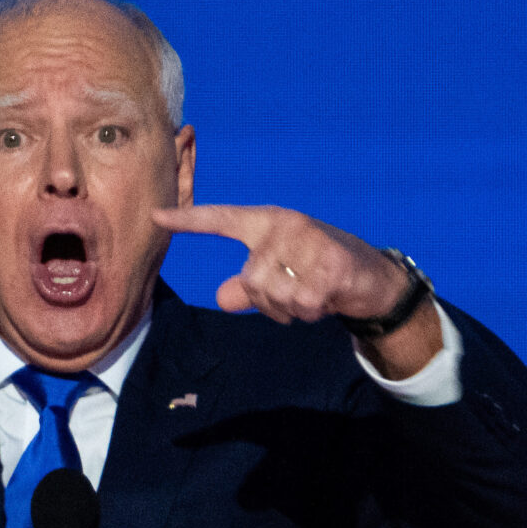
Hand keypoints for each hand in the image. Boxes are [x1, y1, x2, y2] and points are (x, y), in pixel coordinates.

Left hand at [151, 204, 408, 323]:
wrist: (370, 277)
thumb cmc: (318, 272)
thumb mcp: (280, 275)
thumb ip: (248, 286)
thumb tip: (222, 297)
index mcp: (268, 223)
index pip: (222, 219)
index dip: (189, 220)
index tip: (156, 216)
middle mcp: (284, 226)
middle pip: (251, 282)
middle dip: (272, 301)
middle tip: (298, 290)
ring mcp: (308, 242)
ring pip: (275, 296)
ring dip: (293, 308)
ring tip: (313, 291)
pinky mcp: (329, 264)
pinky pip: (300, 304)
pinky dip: (311, 311)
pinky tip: (327, 297)